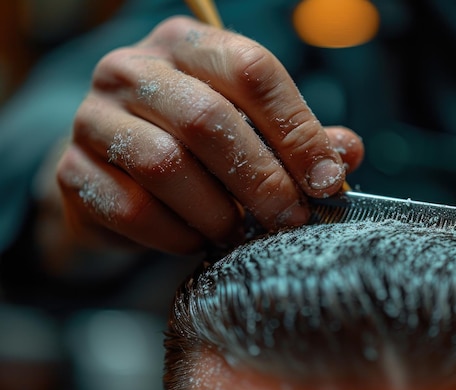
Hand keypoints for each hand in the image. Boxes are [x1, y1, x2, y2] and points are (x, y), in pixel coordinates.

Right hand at [55, 16, 363, 254]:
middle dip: (261, 180)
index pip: (252, 71)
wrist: (117, 170)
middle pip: (208, 120)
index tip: (326, 180)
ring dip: (216, 211)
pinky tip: (196, 240)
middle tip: (290, 220)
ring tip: (241, 233)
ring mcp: (93, 116)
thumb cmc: (198, 147)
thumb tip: (345, 154)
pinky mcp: (72, 170)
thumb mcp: (253, 130)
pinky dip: (175, 235)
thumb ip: (300, 138)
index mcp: (189, 45)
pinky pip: (131, 209)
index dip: (297, 130)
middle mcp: (133, 68)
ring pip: (165, 165)